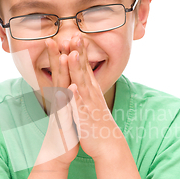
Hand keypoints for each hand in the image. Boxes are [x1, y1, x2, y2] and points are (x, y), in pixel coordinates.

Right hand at [34, 39, 79, 169]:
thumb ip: (65, 98)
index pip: (60, 73)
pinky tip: (69, 89)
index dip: (61, 56)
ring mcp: (59, 112)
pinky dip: (68, 100)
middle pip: (56, 76)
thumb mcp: (65, 112)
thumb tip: (66, 85)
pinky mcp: (62, 124)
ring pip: (59, 89)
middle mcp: (58, 101)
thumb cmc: (63, 133)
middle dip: (55, 57)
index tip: (62, 38)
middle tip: (53, 39)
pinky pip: (65, 110)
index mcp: (60, 97)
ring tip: (63, 56)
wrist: (57, 157)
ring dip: (61, 73)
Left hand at [66, 35, 122, 160]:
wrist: (107, 144)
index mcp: (90, 89)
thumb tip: (81, 77)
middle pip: (84, 70)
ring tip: (72, 55)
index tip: (76, 34)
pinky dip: (76, 97)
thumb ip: (86, 88)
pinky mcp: (86, 119)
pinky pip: (79, 107)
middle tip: (75, 35)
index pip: (85, 66)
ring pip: (82, 85)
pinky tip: (72, 88)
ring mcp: (89, 105)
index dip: (81, 51)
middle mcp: (91, 94)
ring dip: (78, 70)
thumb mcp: (90, 101)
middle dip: (79, 53)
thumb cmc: (96, 122)